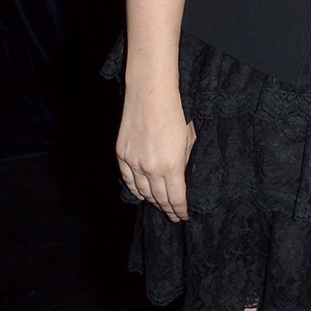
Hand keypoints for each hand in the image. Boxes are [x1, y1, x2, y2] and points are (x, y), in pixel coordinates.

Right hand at [115, 82, 196, 222]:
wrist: (150, 95)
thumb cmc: (177, 113)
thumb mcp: (189, 139)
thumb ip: (184, 161)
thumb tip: (181, 177)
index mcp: (171, 166)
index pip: (175, 198)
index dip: (180, 210)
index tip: (184, 215)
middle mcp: (150, 169)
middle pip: (158, 198)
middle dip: (167, 209)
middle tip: (174, 216)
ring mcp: (133, 163)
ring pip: (142, 192)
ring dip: (152, 201)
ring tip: (160, 206)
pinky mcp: (121, 155)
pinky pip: (128, 180)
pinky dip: (135, 190)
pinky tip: (142, 194)